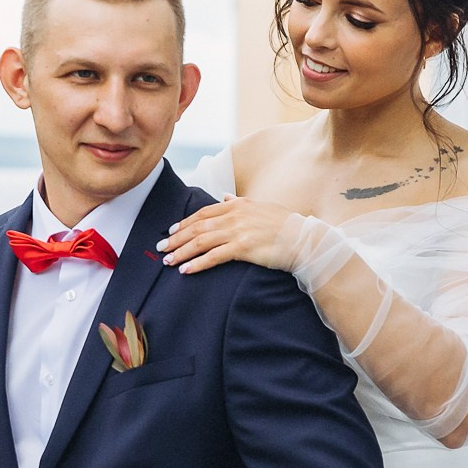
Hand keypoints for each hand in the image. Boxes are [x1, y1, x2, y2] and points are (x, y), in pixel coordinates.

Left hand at [156, 196, 304, 274]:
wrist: (305, 239)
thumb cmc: (285, 226)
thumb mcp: (261, 207)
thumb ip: (240, 203)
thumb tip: (226, 198)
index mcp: (238, 205)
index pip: (204, 213)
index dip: (185, 222)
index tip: (171, 231)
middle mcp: (235, 215)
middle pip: (197, 227)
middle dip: (177, 238)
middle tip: (162, 247)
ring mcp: (239, 231)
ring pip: (201, 241)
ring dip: (182, 252)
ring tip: (168, 261)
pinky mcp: (244, 248)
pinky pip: (214, 257)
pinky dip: (197, 263)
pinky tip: (186, 270)